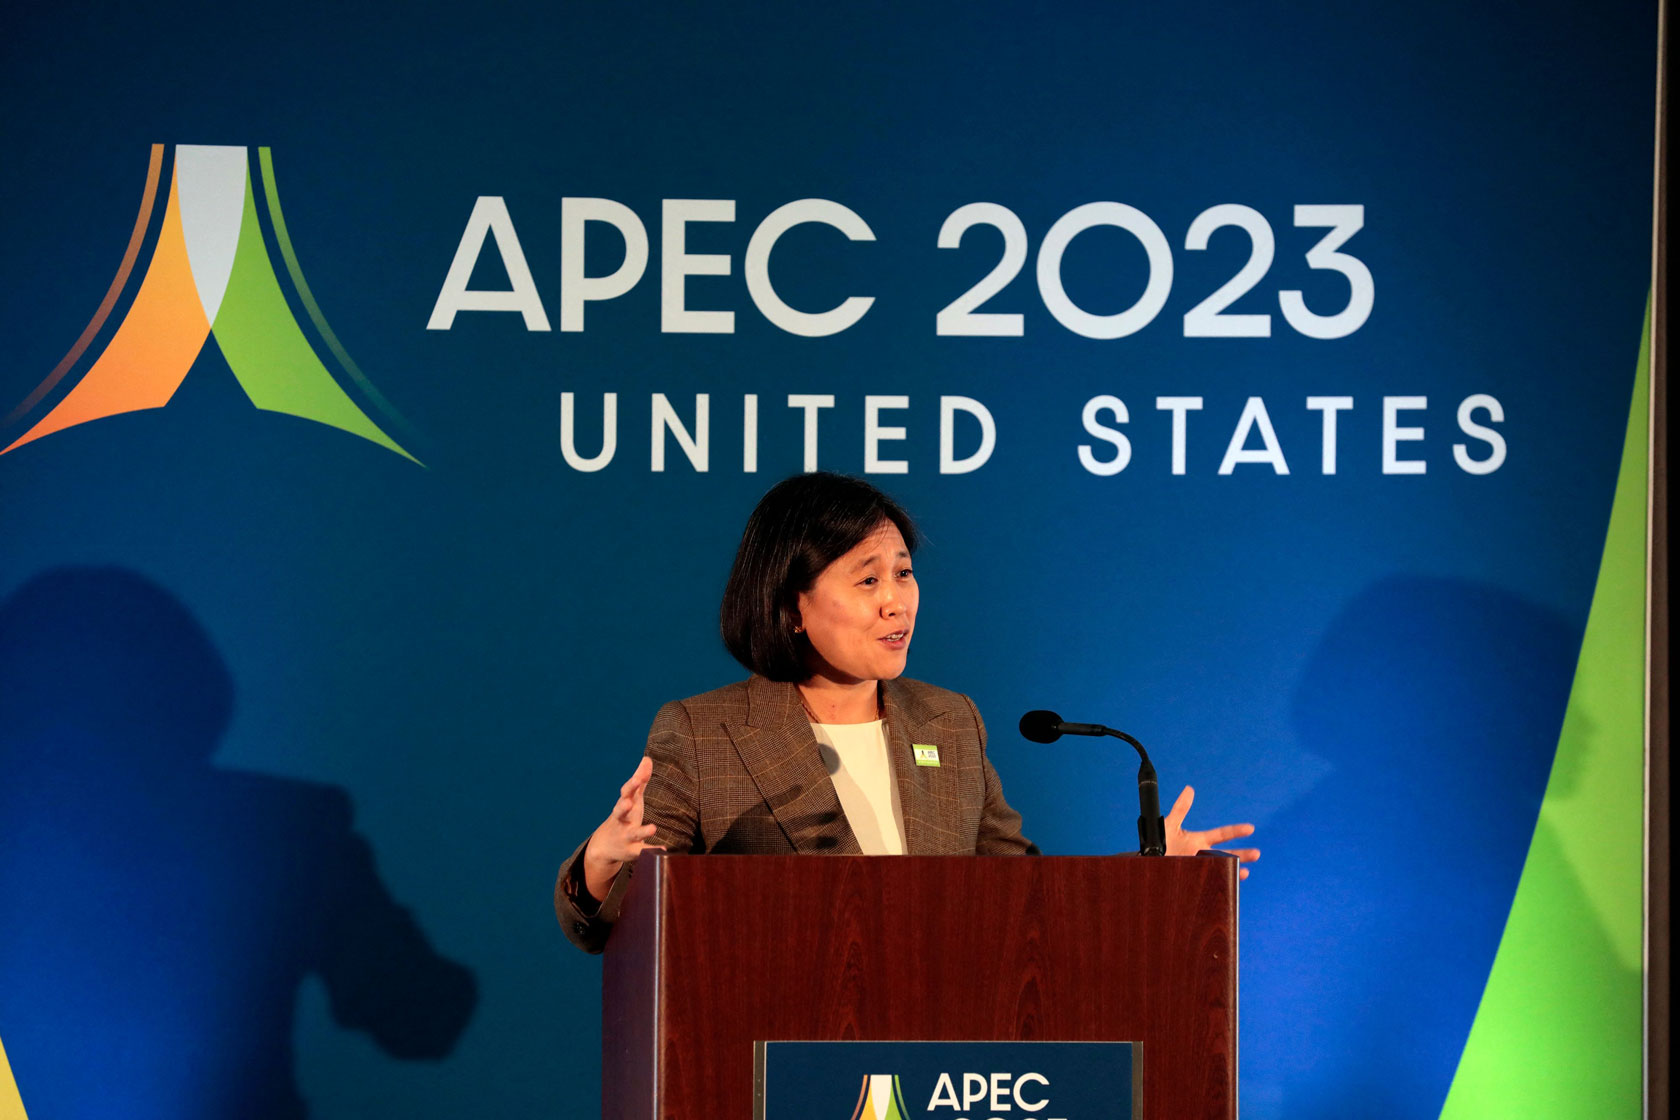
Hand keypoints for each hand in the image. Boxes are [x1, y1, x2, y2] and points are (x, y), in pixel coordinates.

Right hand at [581, 757, 663, 901]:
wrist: (605, 846)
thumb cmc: (624, 817)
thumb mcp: (632, 799)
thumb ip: (640, 780)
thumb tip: (647, 758)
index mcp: (623, 805)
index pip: (625, 793)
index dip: (631, 785)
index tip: (639, 777)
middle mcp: (621, 820)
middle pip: (620, 811)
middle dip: (623, 806)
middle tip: (628, 802)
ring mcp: (625, 835)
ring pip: (632, 833)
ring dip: (641, 831)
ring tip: (652, 828)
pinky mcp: (631, 851)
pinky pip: (641, 851)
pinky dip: (650, 850)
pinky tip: (662, 849)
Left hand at [1164, 785, 1258, 879]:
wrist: (1147, 862)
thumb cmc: (1159, 843)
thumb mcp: (1170, 825)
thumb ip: (1180, 809)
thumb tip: (1189, 790)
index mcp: (1200, 841)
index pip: (1222, 835)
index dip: (1236, 831)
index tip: (1250, 828)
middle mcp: (1203, 855)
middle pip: (1227, 854)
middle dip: (1242, 854)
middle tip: (1256, 853)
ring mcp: (1200, 868)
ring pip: (1221, 869)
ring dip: (1233, 870)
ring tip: (1244, 872)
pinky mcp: (1194, 880)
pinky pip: (1209, 882)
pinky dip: (1219, 883)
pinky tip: (1227, 884)